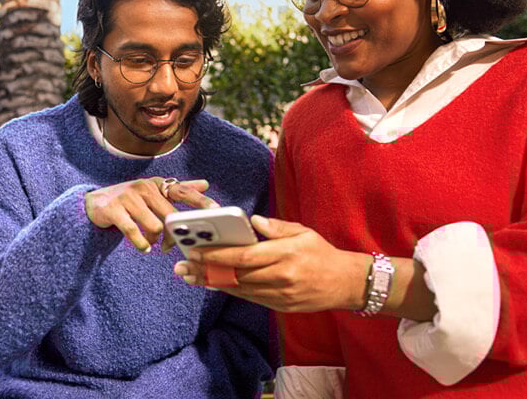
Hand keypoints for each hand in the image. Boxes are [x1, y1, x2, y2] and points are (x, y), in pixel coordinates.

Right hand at [85, 177, 217, 252]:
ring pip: (154, 225)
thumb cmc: (130, 199)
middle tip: (169, 247)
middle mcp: (144, 187)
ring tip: (152, 244)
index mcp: (157, 184)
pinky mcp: (114, 210)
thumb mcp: (154, 191)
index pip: (182, 190)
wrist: (95, 202)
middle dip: (173, 235)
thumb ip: (179, 189)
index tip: (216, 209)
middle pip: (170, 215)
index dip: (200, 200)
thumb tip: (205, 184)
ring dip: (155, 241)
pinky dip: (141, 244)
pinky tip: (144, 248)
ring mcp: (128, 197)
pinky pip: (134, 232)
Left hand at [173, 215, 367, 311]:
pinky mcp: (279, 306)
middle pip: (235, 275)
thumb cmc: (321, 253)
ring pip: (238, 289)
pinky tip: (211, 283)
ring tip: (188, 275)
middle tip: (181, 265)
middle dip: (205, 270)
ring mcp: (280, 295)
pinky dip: (228, 290)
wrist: (345, 284)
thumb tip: (251, 222)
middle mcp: (281, 277)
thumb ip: (276, 227)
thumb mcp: (303, 232)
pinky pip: (248, 297)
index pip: (244, 256)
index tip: (195, 250)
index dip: (217, 255)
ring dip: (211, 282)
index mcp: (286, 254)